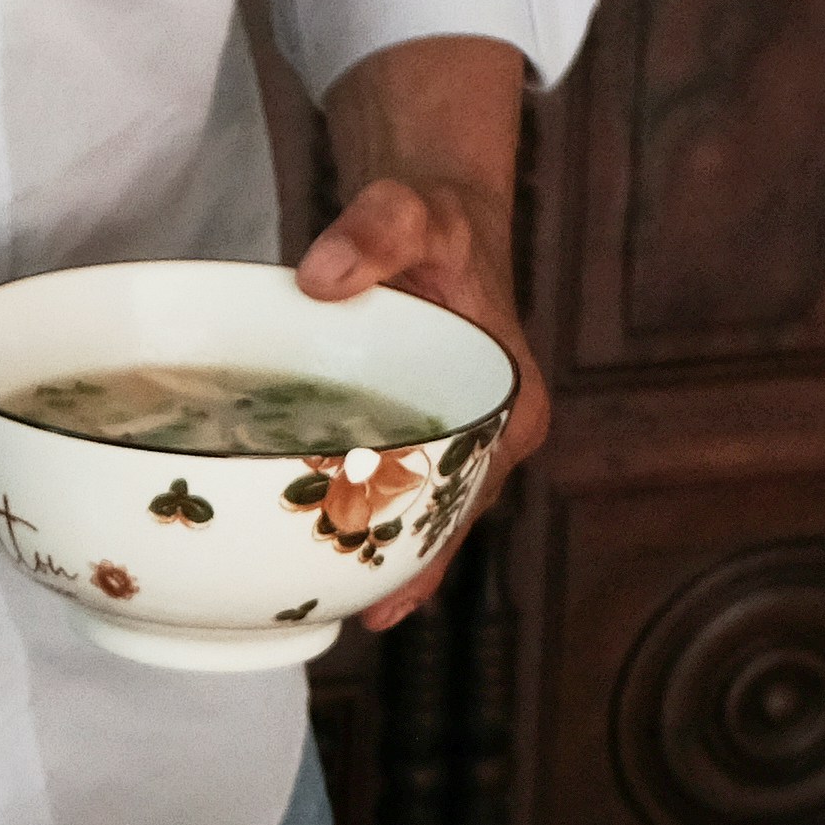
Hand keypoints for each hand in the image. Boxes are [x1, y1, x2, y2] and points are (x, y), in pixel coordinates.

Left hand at [301, 33, 552, 636]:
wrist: (434, 213)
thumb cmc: (434, 217)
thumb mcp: (411, 211)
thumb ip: (375, 233)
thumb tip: (324, 278)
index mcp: (511, 401)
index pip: (474, 492)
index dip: (434, 547)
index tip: (393, 593)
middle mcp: (493, 435)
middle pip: (447, 520)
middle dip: (400, 569)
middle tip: (342, 613)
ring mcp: (458, 440)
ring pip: (419, 513)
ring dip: (376, 555)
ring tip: (319, 607)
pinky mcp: (421, 437)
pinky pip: (393, 489)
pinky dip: (359, 519)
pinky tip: (313, 560)